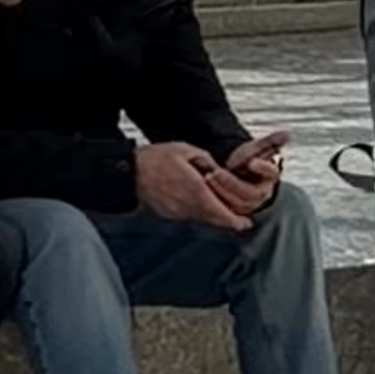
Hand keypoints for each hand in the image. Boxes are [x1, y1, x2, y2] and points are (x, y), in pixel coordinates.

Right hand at [134, 140, 249, 233]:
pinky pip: (188, 217)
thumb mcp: (185, 150)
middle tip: (237, 219)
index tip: (245, 223)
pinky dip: (196, 213)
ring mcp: (177, 214)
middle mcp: (188, 207)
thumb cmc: (153, 160)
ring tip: (214, 206)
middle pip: (215, 221)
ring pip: (202, 220)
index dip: (237, 222)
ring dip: (211, 216)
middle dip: (227, 220)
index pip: (222, 214)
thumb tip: (216, 169)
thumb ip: (205, 161)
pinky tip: (194, 202)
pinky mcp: (168, 215)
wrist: (128, 173)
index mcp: (196, 191)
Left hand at [214, 127, 285, 209]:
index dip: (263, 167)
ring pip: (238, 203)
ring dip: (222, 191)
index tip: (252, 161)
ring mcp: (250, 204)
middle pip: (250, 193)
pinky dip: (216, 200)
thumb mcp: (256, 148)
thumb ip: (270, 142)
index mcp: (270, 176)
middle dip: (232, 183)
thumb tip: (287, 134)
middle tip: (216, 172)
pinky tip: (205, 188)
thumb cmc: (247, 159)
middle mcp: (263, 193)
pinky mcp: (237, 211)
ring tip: (208, 177)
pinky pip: (227, 210)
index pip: (271, 173)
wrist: (236, 171)